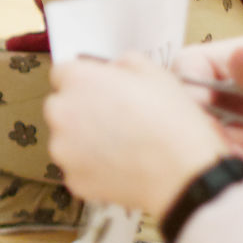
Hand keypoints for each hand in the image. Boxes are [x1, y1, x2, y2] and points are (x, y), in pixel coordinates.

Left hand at [46, 56, 233, 217]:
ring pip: (65, 140)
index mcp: (78, 80)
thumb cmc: (170, 118)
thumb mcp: (154, 73)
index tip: (99, 89)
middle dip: (79, 110)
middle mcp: (61, 113)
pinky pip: (77, 168)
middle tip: (113, 119)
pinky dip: (92, 167)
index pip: (62, 72)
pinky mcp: (72, 179)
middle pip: (60, 106)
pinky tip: (119, 166)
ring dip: (83, 140)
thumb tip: (114, 70)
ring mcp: (63, 150)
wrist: (182, 171)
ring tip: (120, 146)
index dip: (83, 79)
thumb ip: (124, 63)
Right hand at [177, 35, 242, 155]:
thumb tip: (240, 53)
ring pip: (209, 143)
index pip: (181, 97)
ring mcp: (199, 116)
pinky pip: (222, 154)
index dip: (202, 116)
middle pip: (194, 124)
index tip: (231, 126)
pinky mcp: (213, 136)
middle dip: (229, 138)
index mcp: (189, 65)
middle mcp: (187, 92)